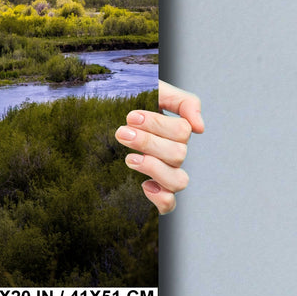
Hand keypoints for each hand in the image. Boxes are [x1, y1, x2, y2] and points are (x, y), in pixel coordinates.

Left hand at [116, 80, 203, 214]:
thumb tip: (200, 128)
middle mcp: (173, 154)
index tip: (131, 116)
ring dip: (154, 168)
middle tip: (121, 133)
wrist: (96, 117)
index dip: (158, 124)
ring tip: (129, 159)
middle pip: (178, 154)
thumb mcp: (154, 90)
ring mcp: (164, 174)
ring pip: (178, 181)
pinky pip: (168, 204)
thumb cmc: (126, 102)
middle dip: (148, 142)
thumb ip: (182, 101)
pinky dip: (160, 198)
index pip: (182, 131)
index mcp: (174, 131)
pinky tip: (144, 185)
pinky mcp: (153, 192)